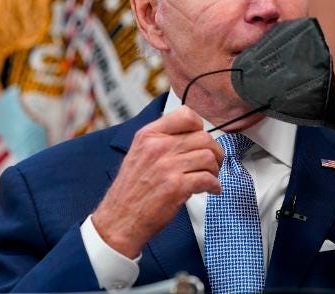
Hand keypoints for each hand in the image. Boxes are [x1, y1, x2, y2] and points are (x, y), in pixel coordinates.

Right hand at [91, 106, 222, 257]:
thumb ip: (161, 140)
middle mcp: (158, 147)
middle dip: (214, 151)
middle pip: (203, 137)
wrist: (119, 220)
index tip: (201, 140)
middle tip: (213, 163)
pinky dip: (215, 185)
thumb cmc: (131, 191)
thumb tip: (191, 135)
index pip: (186, 115)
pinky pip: (208, 179)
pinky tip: (211, 189)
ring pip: (209, 157)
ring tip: (210, 177)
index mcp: (148, 136)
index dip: (200, 127)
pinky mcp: (176, 187)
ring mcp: (167, 167)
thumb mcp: (138, 154)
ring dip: (215, 169)